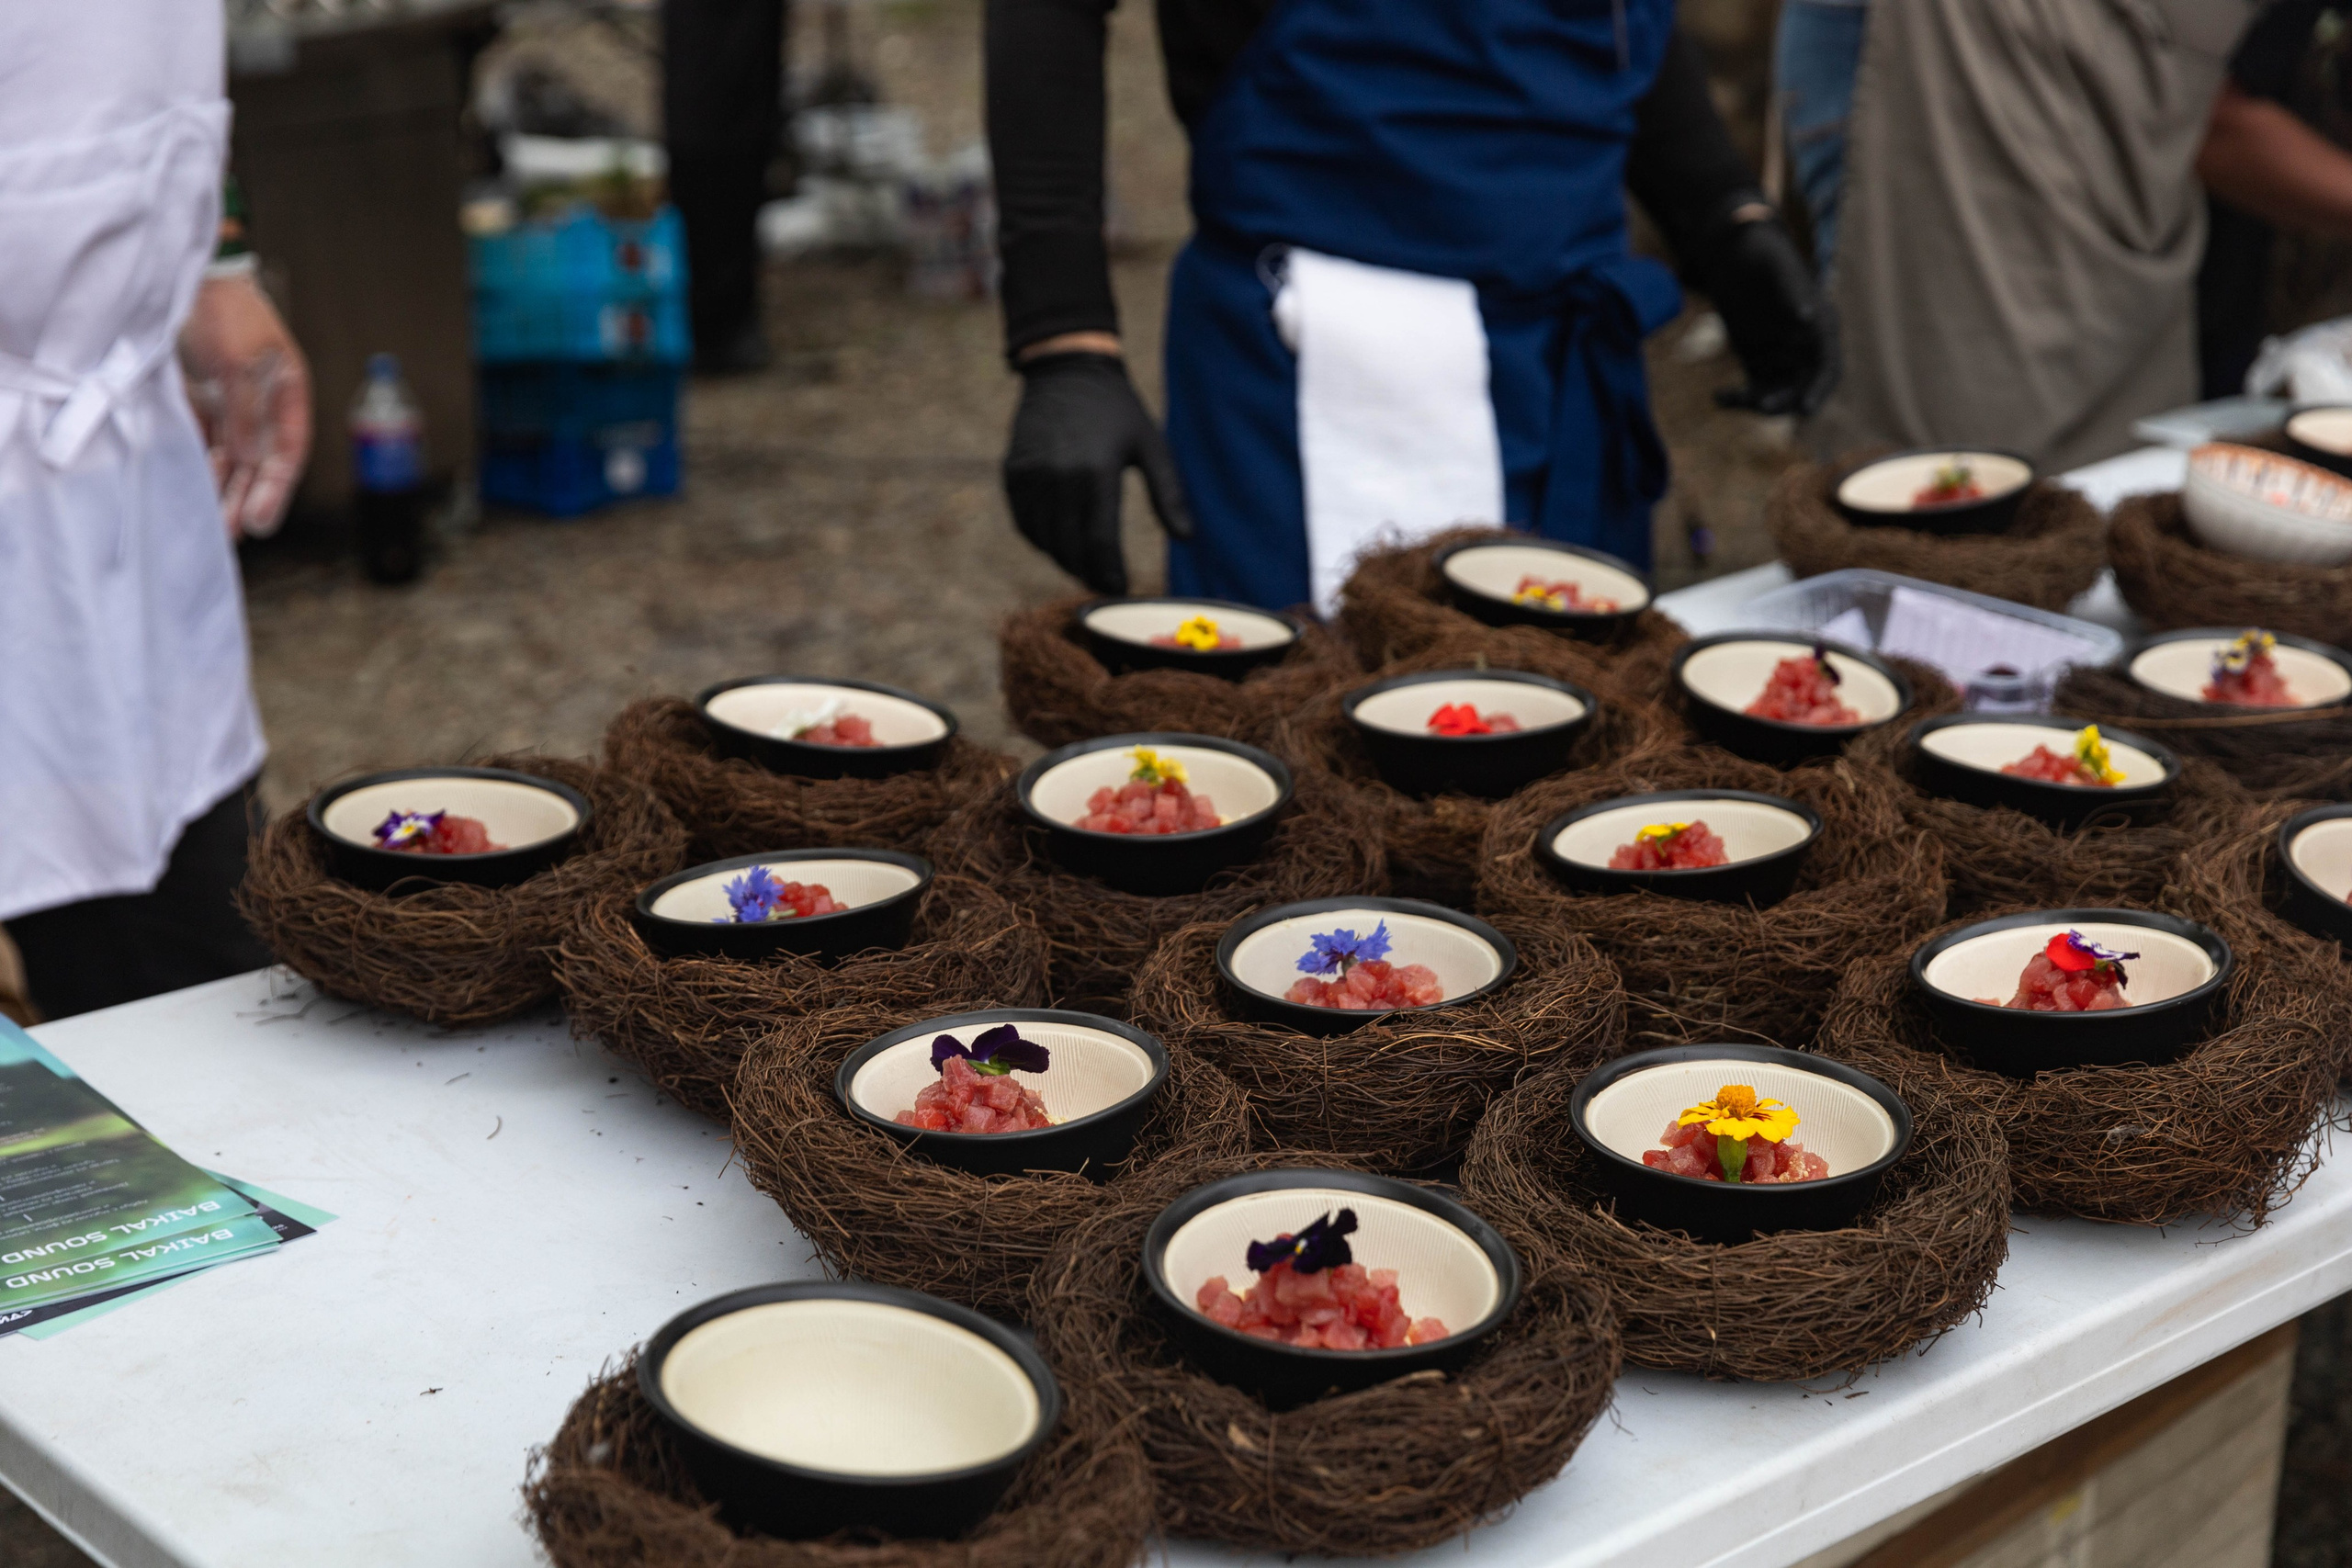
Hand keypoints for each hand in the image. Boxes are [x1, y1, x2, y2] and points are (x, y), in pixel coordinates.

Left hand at [179, 272, 312, 538]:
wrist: (186, 274)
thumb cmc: (222, 311)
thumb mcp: (236, 363)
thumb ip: (244, 415)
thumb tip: (251, 462)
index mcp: (288, 391)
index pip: (287, 451)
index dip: (276, 489)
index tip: (259, 522)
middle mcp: (264, 401)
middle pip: (260, 461)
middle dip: (246, 497)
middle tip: (231, 534)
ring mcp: (233, 399)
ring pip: (231, 455)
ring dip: (222, 487)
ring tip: (211, 522)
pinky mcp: (202, 395)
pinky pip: (204, 438)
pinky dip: (199, 462)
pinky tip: (191, 486)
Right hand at [1002, 348, 1192, 594]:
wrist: (1068, 370)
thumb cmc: (1119, 411)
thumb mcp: (1152, 446)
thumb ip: (1169, 494)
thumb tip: (1188, 539)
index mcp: (1096, 472)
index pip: (1100, 542)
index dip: (1109, 573)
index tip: (1121, 588)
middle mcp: (1058, 477)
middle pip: (1070, 548)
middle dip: (1088, 572)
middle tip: (1103, 583)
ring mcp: (1031, 476)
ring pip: (1044, 541)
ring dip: (1064, 560)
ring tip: (1084, 566)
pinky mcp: (1013, 472)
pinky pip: (1025, 523)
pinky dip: (1041, 540)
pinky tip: (1060, 542)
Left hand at [1706, 216, 1838, 417]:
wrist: (1731, 251)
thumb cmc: (1759, 251)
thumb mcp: (1774, 264)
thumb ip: (1791, 289)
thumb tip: (1808, 319)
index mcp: (1821, 323)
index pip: (1828, 366)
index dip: (1820, 389)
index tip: (1807, 408)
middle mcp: (1805, 345)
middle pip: (1802, 387)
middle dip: (1785, 400)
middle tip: (1760, 405)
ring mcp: (1781, 355)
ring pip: (1777, 394)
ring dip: (1757, 403)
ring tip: (1728, 397)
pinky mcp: (1757, 360)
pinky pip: (1753, 390)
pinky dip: (1738, 399)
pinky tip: (1718, 397)